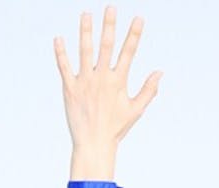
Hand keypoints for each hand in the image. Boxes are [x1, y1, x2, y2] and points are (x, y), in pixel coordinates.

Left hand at [54, 7, 161, 179]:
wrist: (93, 144)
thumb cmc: (116, 128)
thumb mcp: (136, 110)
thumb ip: (148, 90)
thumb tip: (160, 72)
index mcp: (118, 81)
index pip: (128, 52)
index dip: (134, 35)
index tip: (138, 18)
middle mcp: (101, 79)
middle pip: (106, 46)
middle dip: (109, 25)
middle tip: (110, 7)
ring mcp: (84, 83)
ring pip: (84, 52)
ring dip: (85, 32)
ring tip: (86, 14)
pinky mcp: (70, 90)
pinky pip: (64, 68)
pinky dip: (61, 53)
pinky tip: (58, 39)